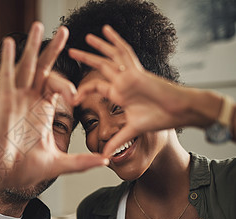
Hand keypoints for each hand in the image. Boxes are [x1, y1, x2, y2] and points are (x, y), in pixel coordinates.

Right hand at [0, 23, 107, 189]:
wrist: (0, 175)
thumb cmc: (23, 170)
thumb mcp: (58, 163)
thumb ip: (82, 161)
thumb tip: (105, 160)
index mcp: (42, 112)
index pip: (57, 86)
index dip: (70, 85)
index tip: (78, 97)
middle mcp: (29, 101)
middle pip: (43, 69)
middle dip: (53, 50)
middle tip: (65, 31)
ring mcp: (16, 99)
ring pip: (26, 66)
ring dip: (32, 46)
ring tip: (38, 25)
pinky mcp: (3, 101)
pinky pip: (6, 75)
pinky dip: (9, 59)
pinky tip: (12, 42)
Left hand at [69, 25, 203, 156]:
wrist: (180, 112)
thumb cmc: (160, 118)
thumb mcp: (132, 130)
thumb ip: (117, 140)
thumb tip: (106, 156)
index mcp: (119, 94)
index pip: (96, 87)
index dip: (81, 91)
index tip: (71, 98)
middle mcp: (122, 82)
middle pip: (100, 67)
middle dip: (85, 60)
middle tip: (70, 52)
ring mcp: (129, 76)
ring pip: (109, 57)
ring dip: (97, 47)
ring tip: (85, 37)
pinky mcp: (136, 74)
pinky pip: (124, 52)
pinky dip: (115, 41)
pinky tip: (107, 30)